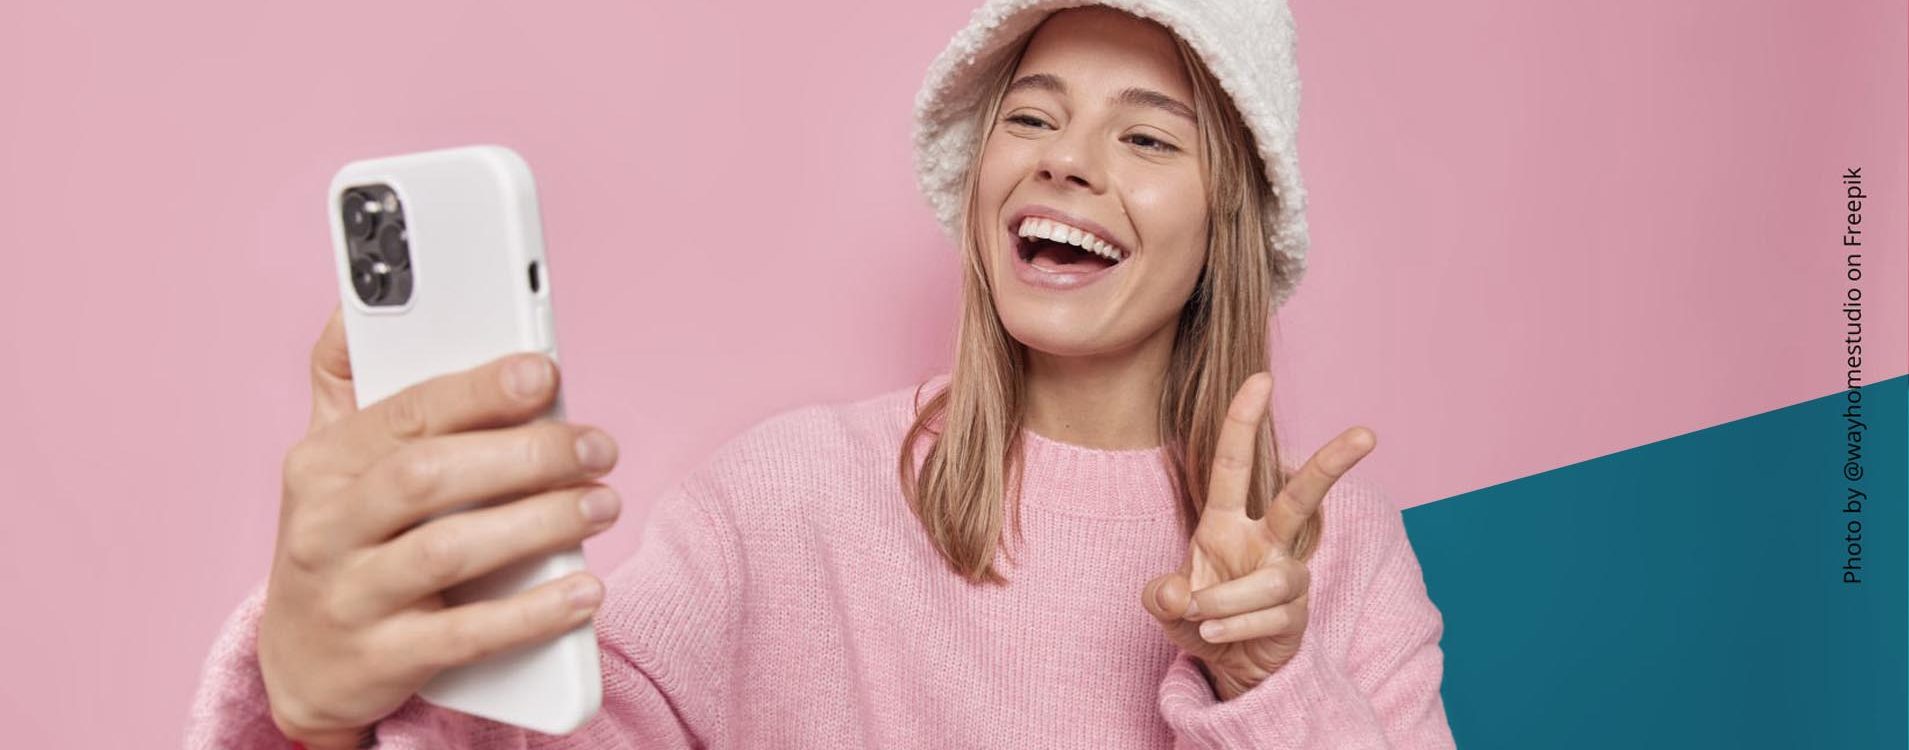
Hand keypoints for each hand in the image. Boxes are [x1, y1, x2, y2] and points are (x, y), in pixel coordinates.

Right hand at [258, 306, 623, 747]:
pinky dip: (531, 613)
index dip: (478, 389)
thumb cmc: (341, 540)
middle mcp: (326, 526)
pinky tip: (585, 590)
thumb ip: (349, 379)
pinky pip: (464, 636)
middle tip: (597, 448)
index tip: (544, 371)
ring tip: (602, 506)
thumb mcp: (330, 459)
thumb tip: (358, 297)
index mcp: (323, 462)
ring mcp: (349, 596)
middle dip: (525, 455)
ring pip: (449, 551)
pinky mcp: (380, 660)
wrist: (302, 665)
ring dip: (538, 525)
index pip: (405, 411)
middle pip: (429, 475)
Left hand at [1141, 372, 1374, 700]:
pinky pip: (1271, 617)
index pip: (1232, 464)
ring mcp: (1285, 576)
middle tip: (1367, 433)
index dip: (1243, 422)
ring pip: (1274, 578)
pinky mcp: (1298, 612)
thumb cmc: (1200, 619)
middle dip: (1331, 464)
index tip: (1261, 378)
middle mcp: (1262, 541)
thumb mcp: (1166, 608)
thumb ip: (1161, 598)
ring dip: (1229, 601)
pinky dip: (1236, 629)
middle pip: (1300, 497)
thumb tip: (1177, 594)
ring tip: (1203, 620)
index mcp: (1225, 522)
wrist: (1231, 666)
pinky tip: (1217, 636)